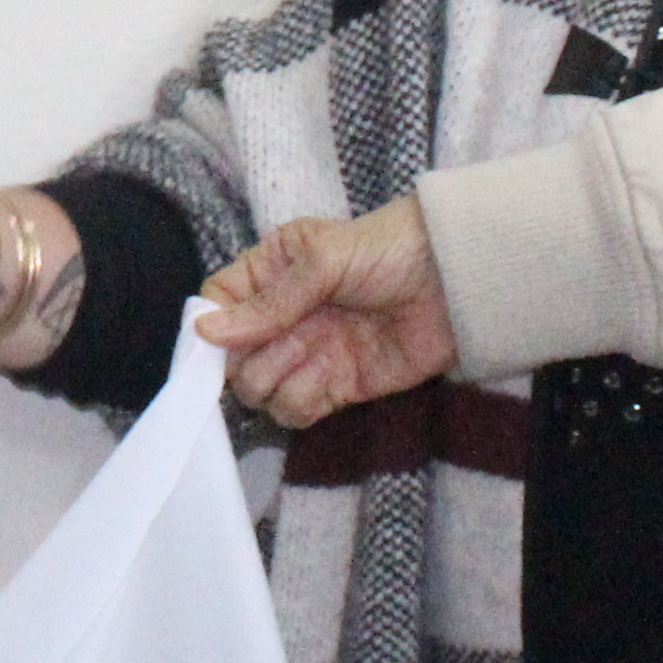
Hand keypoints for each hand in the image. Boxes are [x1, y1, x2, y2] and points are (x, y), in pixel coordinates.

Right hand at [196, 197, 455, 427]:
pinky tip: (328, 379)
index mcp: (270, 271)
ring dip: (277, 381)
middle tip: (286, 343)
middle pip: (230, 359)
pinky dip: (302, 403)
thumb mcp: (323, 260)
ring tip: (315, 355)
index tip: (218, 342)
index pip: (216, 303)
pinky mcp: (335, 387)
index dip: (210, 327)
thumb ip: (269, 302)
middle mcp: (281, 317)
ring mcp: (307, 353)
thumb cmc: (388, 251)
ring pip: (259, 391)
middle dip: (247, 360)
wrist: (456, 284)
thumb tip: (206, 332)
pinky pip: (294, 411)